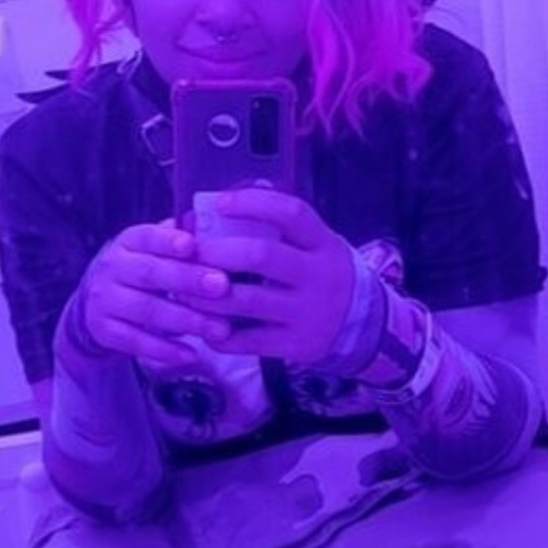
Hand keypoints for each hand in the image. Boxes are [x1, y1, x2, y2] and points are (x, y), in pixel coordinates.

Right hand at [79, 219, 238, 375]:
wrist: (99, 301)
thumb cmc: (145, 270)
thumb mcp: (155, 250)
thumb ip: (179, 239)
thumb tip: (203, 222)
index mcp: (129, 242)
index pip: (147, 237)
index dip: (168, 241)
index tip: (192, 245)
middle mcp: (113, 268)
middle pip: (150, 273)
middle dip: (188, 280)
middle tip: (222, 287)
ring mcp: (105, 300)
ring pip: (147, 310)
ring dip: (186, 320)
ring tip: (219, 328)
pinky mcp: (105, 330)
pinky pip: (137, 342)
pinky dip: (165, 350)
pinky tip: (192, 354)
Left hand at [186, 189, 356, 365]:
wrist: (363, 324)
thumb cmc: (321, 274)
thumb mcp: (315, 245)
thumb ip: (279, 227)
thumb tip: (222, 203)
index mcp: (322, 243)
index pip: (291, 213)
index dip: (252, 204)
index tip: (219, 204)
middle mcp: (319, 276)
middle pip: (261, 256)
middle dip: (217, 252)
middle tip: (190, 253)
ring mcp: (308, 312)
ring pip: (247, 300)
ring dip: (207, 295)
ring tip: (184, 289)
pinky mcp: (297, 344)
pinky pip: (249, 341)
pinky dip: (220, 334)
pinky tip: (205, 325)